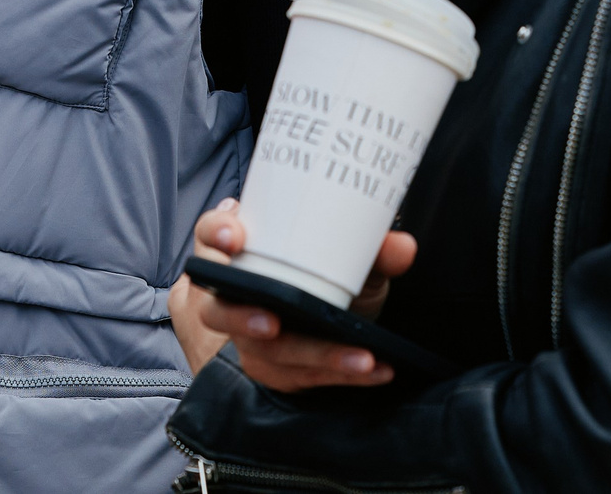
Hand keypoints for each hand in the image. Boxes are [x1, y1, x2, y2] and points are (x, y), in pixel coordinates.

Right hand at [166, 198, 416, 390]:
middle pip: (217, 308)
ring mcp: (248, 338)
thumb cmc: (327, 276)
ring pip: (263, 352)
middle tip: (273, 322)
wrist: (335, 320)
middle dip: (241, 317)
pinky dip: (342, 373)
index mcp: (240, 251)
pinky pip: (302, 376)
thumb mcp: (349, 258)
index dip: (216, 234)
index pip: (210, 235)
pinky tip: (376, 369)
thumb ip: (372, 250)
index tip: (236, 238)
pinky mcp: (274, 370)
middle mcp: (233, 296)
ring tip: (359, 357)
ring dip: (314, 355)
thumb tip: (401, 246)